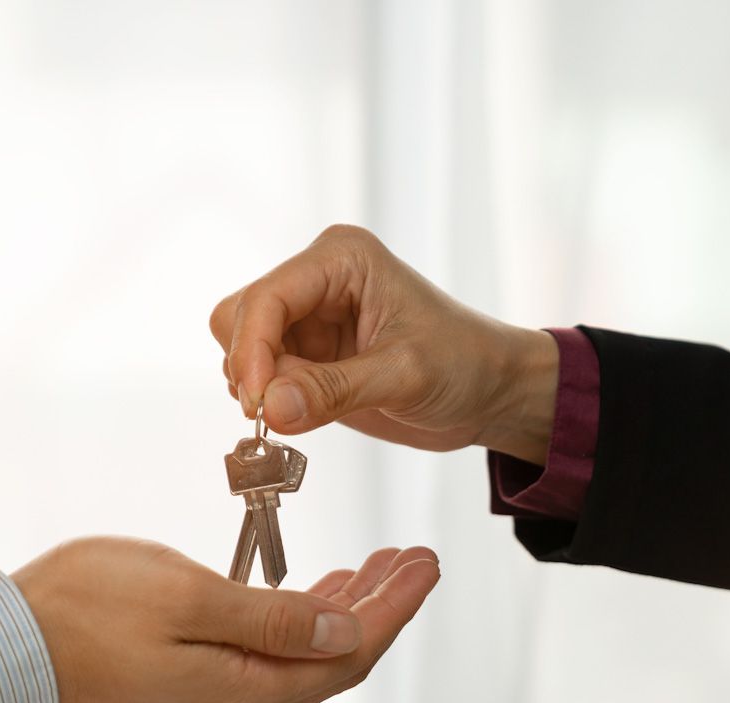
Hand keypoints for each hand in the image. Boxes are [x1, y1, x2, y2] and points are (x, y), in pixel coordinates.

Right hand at [12, 537, 438, 702]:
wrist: (7, 644)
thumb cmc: (85, 608)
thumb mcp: (190, 596)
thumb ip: (273, 616)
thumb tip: (343, 628)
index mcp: (244, 695)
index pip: (346, 654)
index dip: (393, 608)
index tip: (425, 565)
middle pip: (333, 662)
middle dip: (380, 608)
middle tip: (414, 559)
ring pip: (303, 661)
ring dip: (342, 613)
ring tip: (379, 568)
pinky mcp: (195, 694)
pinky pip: (270, 662)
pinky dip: (300, 623)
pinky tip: (314, 594)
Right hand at [209, 225, 560, 461]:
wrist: (489, 393)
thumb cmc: (465, 364)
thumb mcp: (404, 375)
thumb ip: (333, 389)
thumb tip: (269, 409)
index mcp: (341, 259)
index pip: (267, 296)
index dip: (250, 350)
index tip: (258, 403)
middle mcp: (316, 280)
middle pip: (240, 317)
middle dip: (250, 368)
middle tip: (276, 415)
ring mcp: (308, 318)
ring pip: (241, 348)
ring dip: (258, 388)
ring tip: (301, 414)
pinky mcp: (307, 355)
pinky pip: (262, 377)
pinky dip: (269, 402)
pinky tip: (301, 416)